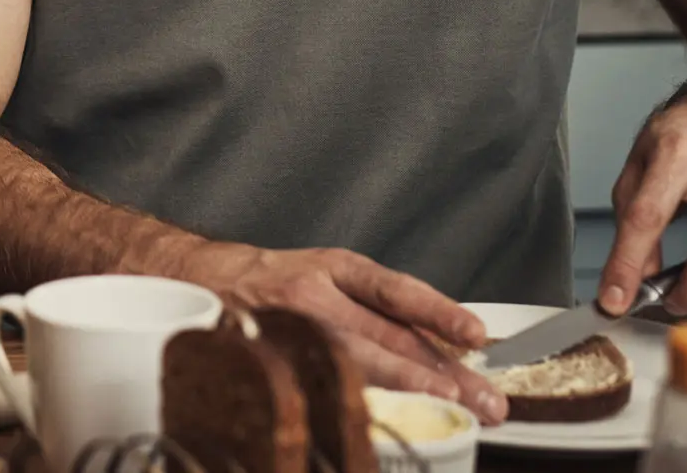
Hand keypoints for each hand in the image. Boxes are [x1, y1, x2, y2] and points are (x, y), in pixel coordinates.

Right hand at [189, 241, 508, 425]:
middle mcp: (311, 295)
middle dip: (443, 373)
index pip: (393, 290)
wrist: (200, 280)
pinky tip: (386, 419)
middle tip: (487, 400)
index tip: (475, 334)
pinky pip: (321, 385)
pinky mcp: (270, 361)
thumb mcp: (323, 273)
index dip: (436, 311)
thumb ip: (372, 306)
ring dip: (412, 392)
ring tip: (453, 409)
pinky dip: (360, 404)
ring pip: (359, 366)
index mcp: (331, 267)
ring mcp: (288, 331)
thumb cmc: (272, 281)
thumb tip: (441, 350)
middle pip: (387, 337)